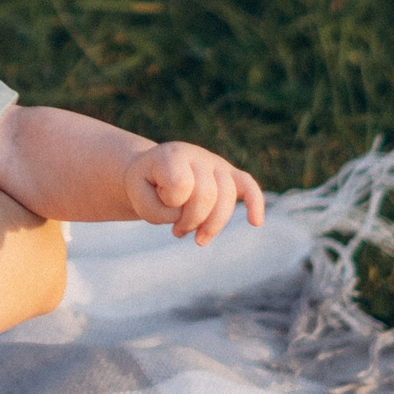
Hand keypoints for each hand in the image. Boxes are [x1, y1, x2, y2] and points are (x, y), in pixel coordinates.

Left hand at [125, 142, 263, 244]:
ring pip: (226, 197)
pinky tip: (255, 223)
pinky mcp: (231, 175)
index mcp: (172, 154)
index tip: (158, 199)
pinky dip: (255, 204)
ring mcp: (216, 163)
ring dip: (211, 226)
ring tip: (196, 238)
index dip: (169, 202)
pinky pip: (249, 186)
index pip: (181, 185)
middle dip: (191, 222)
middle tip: (177, 231)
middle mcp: (197, 155)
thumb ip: (159, 210)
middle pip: (207, 195)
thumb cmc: (146, 187)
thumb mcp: (138, 198)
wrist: (152, 173)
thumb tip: (196, 218)